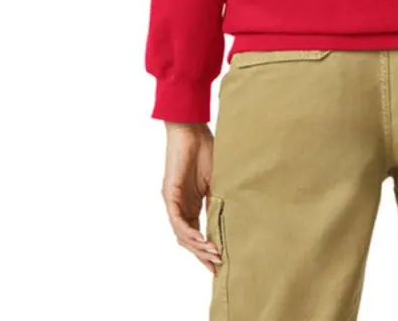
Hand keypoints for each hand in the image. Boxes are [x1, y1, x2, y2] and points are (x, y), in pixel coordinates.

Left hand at [161, 122, 221, 273]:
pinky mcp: (169, 195)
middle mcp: (179, 207)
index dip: (207, 249)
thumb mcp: (216, 181)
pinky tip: (202, 240)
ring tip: (214, 255)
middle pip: (188, 239)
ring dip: (198, 247)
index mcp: (190, 204)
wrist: (191, 131)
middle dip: (203, 255)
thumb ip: (217, 200)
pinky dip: (189, 232)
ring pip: (182, 234)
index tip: (220, 263)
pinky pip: (177, 220)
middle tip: (218, 267)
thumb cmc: (204, 150)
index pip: (197, 233)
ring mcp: (173, 202)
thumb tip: (228, 220)